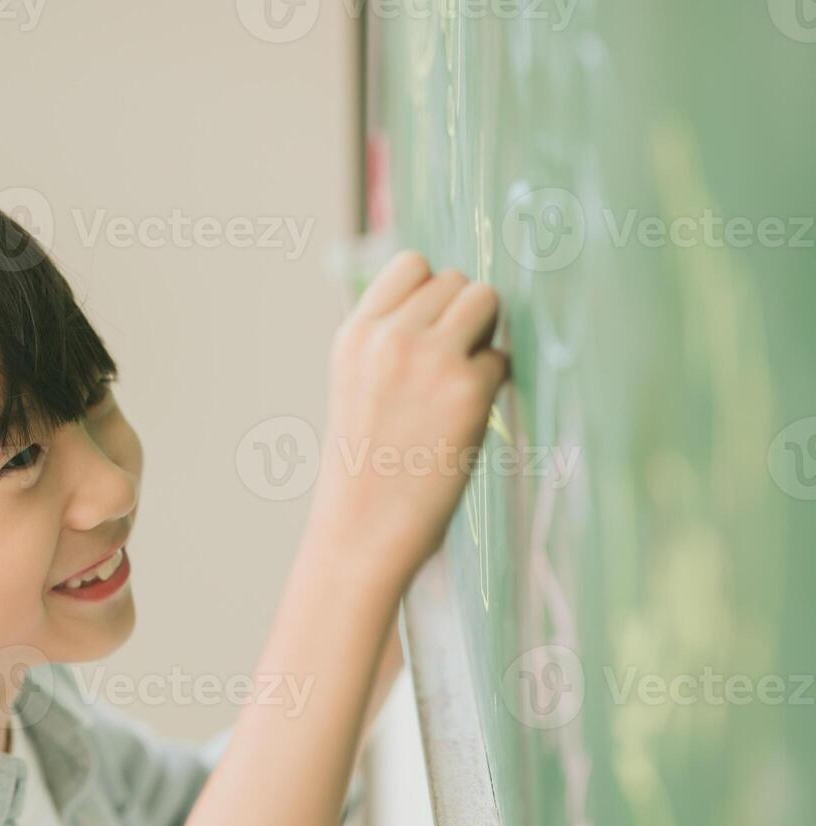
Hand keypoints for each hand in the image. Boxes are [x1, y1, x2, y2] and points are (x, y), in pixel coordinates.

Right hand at [308, 251, 507, 587]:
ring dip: (485, 334)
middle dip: (462, 316)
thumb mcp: (355, 384)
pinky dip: (494, 382)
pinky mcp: (468, 389)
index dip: (432, 292)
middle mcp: (389, 336)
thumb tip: (449, 296)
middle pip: (455, 280)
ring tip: (462, 381)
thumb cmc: (364, 464)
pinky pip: (502, 357)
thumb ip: (388, 338)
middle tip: (450, 367)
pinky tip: (466, 417)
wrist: (362, 529)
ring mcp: (429, 358)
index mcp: (354, 334)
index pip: (411, 264)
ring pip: (485, 300)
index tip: (432, 329)